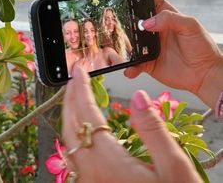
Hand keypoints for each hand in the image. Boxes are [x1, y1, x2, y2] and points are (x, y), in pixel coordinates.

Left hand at [62, 66, 200, 182]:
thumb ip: (153, 130)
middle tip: (74, 77)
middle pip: (70, 125)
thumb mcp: (174, 168)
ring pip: (68, 140)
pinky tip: (82, 126)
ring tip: (75, 94)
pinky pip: (74, 154)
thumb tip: (138, 96)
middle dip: (70, 97)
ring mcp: (89, 182)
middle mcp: (92, 173)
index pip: (87, 114)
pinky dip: (74, 130)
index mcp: (110, 163)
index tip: (79, 70)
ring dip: (69, 112)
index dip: (81, 88)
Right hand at [124, 0, 222, 107]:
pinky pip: (134, 63)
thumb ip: (169, 19)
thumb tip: (146, 24)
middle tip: (120, 16)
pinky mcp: (148, 63)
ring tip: (119, 47)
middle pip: (135, 18)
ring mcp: (149, 46)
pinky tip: (129, 69)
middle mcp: (155, 29)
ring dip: (124, 43)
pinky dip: (130, 67)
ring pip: (131, 41)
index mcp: (165, 15)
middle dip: (126, 14)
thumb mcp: (190, 25)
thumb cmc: (202, 46)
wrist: (204, 73)